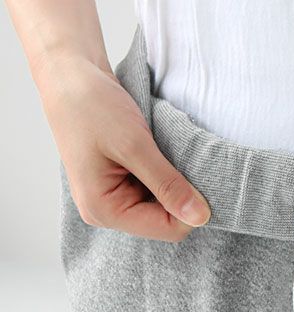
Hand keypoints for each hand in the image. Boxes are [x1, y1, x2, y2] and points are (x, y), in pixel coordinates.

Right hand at [36, 53, 210, 241]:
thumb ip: (168, 184)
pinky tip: (160, 154)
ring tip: (165, 154)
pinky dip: (165, 176)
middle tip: (181, 160)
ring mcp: (114, 200)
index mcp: (104, 210)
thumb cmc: (92, 106)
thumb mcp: (135, 145)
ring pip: (165, 207)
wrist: (69, 75)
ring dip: (174, 184)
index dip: (190, 208)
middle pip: (167, 222)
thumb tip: (200, 218)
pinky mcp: (121, 186)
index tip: (197, 176)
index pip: (167, 229)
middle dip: (180, 195)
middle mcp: (107, 213)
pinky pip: (156, 192)